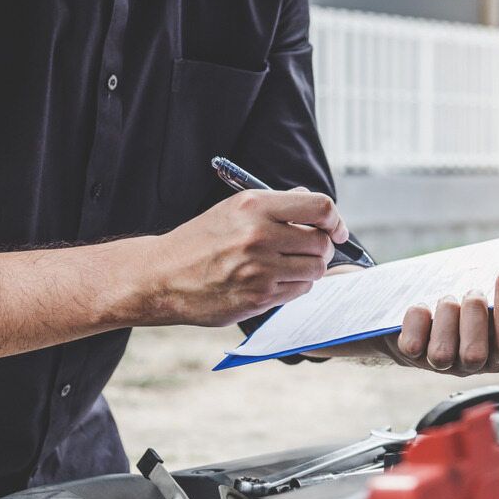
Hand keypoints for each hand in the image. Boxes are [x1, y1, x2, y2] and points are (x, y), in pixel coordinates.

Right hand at [144, 188, 346, 326]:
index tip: (336, 229)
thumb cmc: (201, 241)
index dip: (335, 220)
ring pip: (316, 269)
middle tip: (309, 249)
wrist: (163, 276)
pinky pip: (299, 291)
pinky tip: (276, 281)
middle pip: (321, 242)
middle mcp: (259, 236)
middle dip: (322, 247)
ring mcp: (259, 269)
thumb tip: (310, 201)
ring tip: (289, 266)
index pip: (319, 207)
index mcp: (254, 206)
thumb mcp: (233, 210)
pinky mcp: (258, 297)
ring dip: (310, 269)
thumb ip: (275, 205)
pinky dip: (295, 286)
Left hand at [378, 273, 498, 375]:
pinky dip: (416, 318)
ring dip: (445, 315)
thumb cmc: (463, 313)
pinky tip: (422, 309)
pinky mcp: (410, 356)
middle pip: (475, 354)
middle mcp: (468, 365)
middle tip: (471, 293)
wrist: (420, 320)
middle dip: (473, 317)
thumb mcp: (494, 308)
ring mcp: (438, 364)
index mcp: (495, 355)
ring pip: (442, 352)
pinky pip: (412, 344)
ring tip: (446, 300)